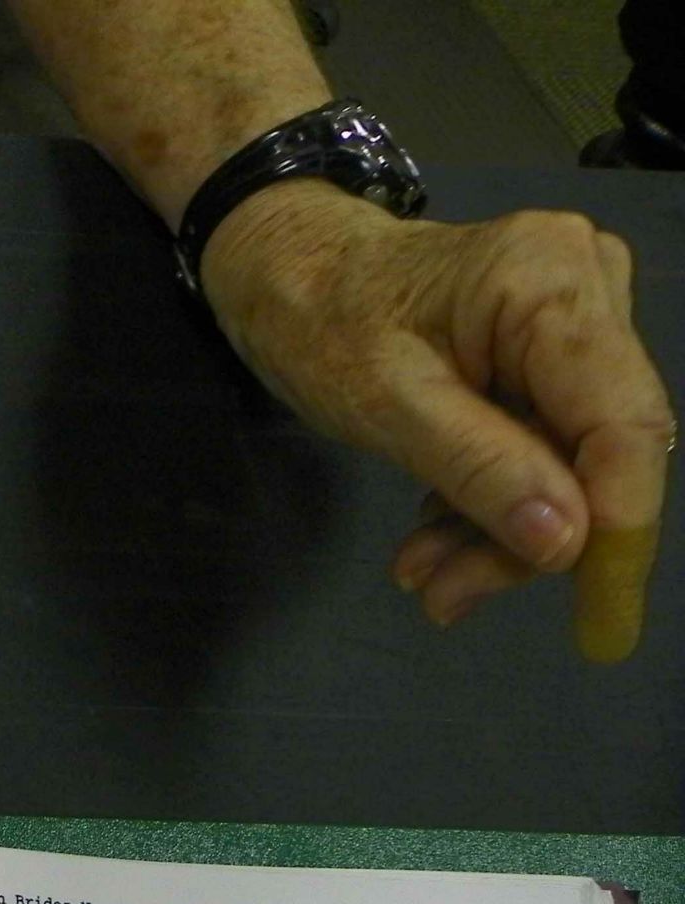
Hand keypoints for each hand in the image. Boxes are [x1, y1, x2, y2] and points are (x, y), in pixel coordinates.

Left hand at [196, 182, 673, 656]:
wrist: (289, 269)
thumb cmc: (320, 321)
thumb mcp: (386, 404)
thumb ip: (479, 468)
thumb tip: (567, 542)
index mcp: (553, 284)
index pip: (623, 427)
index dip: (620, 534)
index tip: (605, 627)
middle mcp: (587, 290)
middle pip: (598, 453)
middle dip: (529, 542)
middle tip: (445, 597)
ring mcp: (571, 322)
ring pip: (567, 462)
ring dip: (496, 534)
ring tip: (421, 575)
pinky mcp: (547, 354)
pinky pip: (539, 446)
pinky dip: (488, 503)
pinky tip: (433, 540)